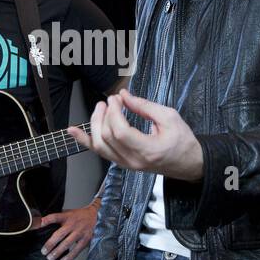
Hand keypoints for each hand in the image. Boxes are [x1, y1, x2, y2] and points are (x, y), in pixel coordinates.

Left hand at [37, 200, 99, 259]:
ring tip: (50, 258)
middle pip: (59, 234)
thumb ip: (57, 218)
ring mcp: (80, 232)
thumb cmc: (78, 215)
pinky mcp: (86, 239)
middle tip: (43, 251)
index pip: (55, 217)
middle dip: (50, 244)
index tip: (38, 224)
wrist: (96, 215)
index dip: (46, 220)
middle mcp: (73, 224)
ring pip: (67, 243)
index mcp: (67, 216)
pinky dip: (70, 257)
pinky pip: (77, 250)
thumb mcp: (68, 213)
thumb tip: (41, 223)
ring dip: (58, 252)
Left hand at [67, 89, 203, 180]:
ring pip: (99, 146)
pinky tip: (72, 130)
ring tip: (100, 108)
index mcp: (148, 150)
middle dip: (105, 114)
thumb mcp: (169, 118)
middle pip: (107, 137)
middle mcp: (133, 161)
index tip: (117, 99)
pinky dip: (84, 140)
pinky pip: (99, 152)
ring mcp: (126, 164)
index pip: (120, 132)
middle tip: (111, 100)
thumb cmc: (182, 141)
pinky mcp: (122, 163)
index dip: (114, 112)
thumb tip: (124, 95)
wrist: (187, 163)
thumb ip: (145, 107)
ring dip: (94, 124)